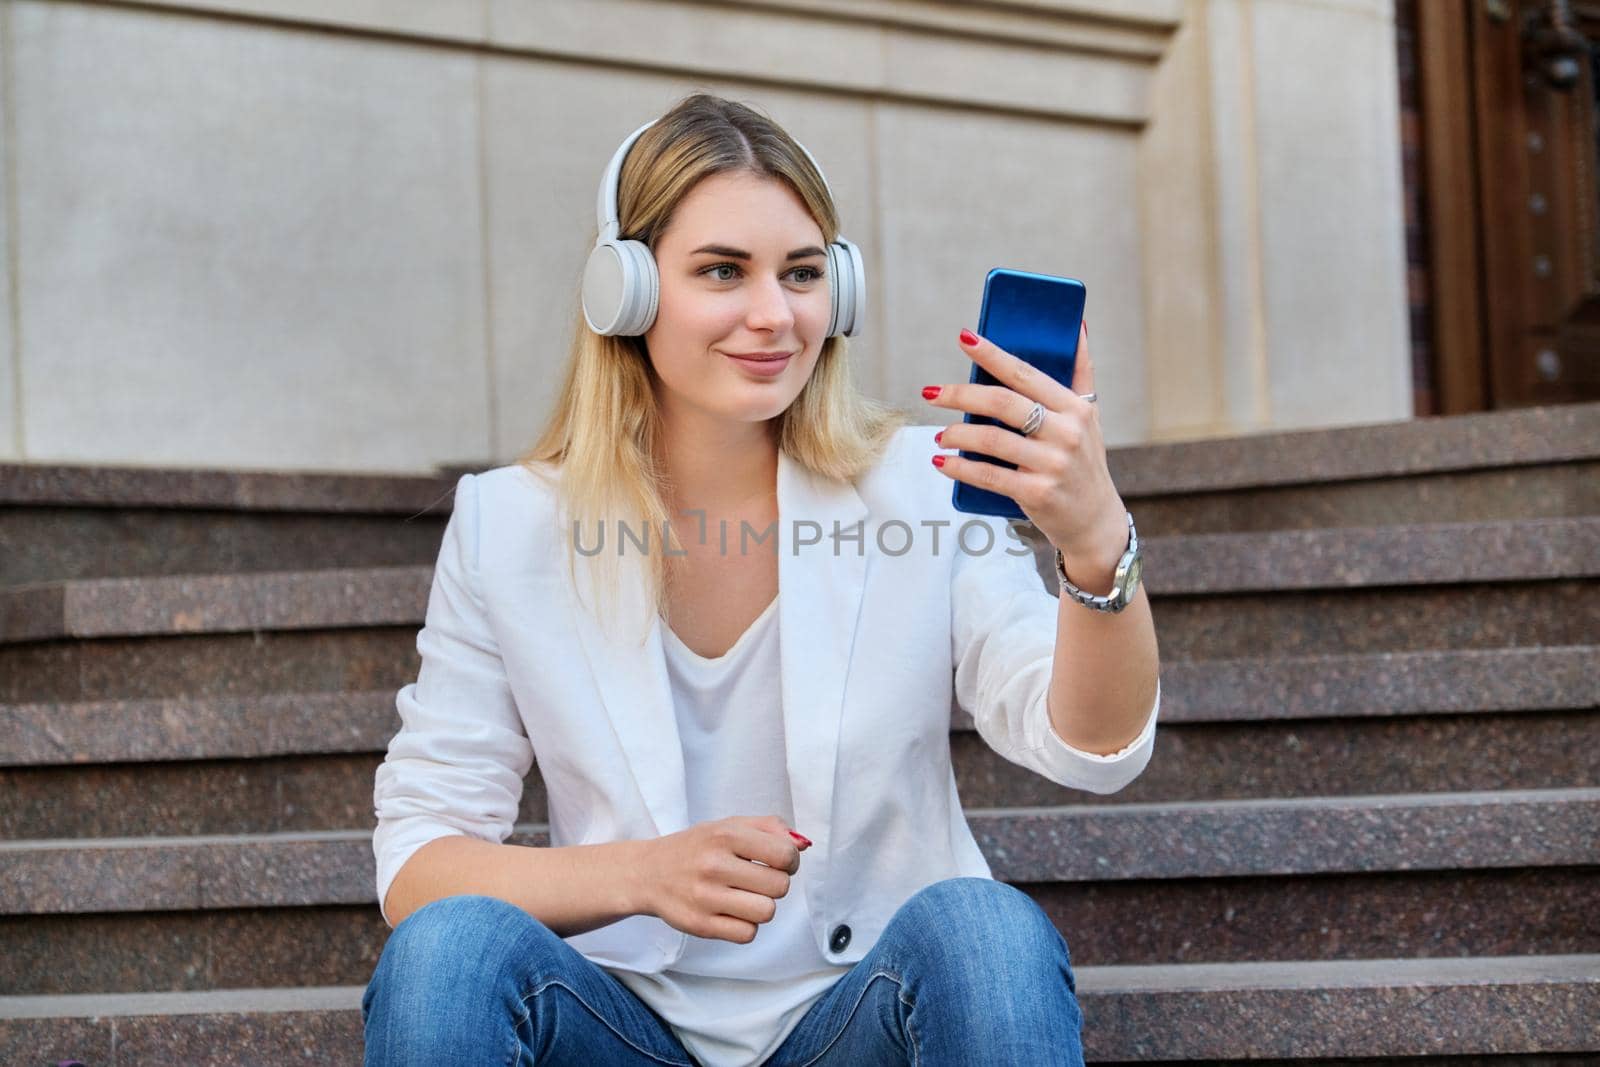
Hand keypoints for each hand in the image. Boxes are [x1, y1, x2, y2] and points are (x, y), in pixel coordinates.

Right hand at [641, 815, 808, 943]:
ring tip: (744, 897)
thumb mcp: (729, 825)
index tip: (777, 862)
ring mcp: (705, 897)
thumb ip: (770, 828)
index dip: (789, 861)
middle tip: (756, 880)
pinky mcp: (700, 925)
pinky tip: (731, 912)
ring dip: (761, 906)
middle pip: (780, 886)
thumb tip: (803, 845)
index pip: (785, 854)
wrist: (648, 873)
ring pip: (766, 912)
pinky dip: (745, 926)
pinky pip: (747, 934)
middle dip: (775, 884)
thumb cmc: (697, 848)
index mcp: (725, 835)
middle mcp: (714, 864)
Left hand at [925, 322, 1127, 568]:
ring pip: (991, 440)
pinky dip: (960, 468)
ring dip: (956, 434)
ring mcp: (1052, 465)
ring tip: (939, 435)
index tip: (964, 338)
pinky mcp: (1037, 493)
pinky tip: (942, 462)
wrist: (1095, 521)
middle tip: (931, 393)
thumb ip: (1081, 372)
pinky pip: (989, 475)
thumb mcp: (1090, 416)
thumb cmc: (1084, 461)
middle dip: (960, 395)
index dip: (992, 355)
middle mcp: (1066, 433)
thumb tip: (1076, 325)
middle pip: (1002, 403)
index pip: (1026, 374)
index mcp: (1075, 408)